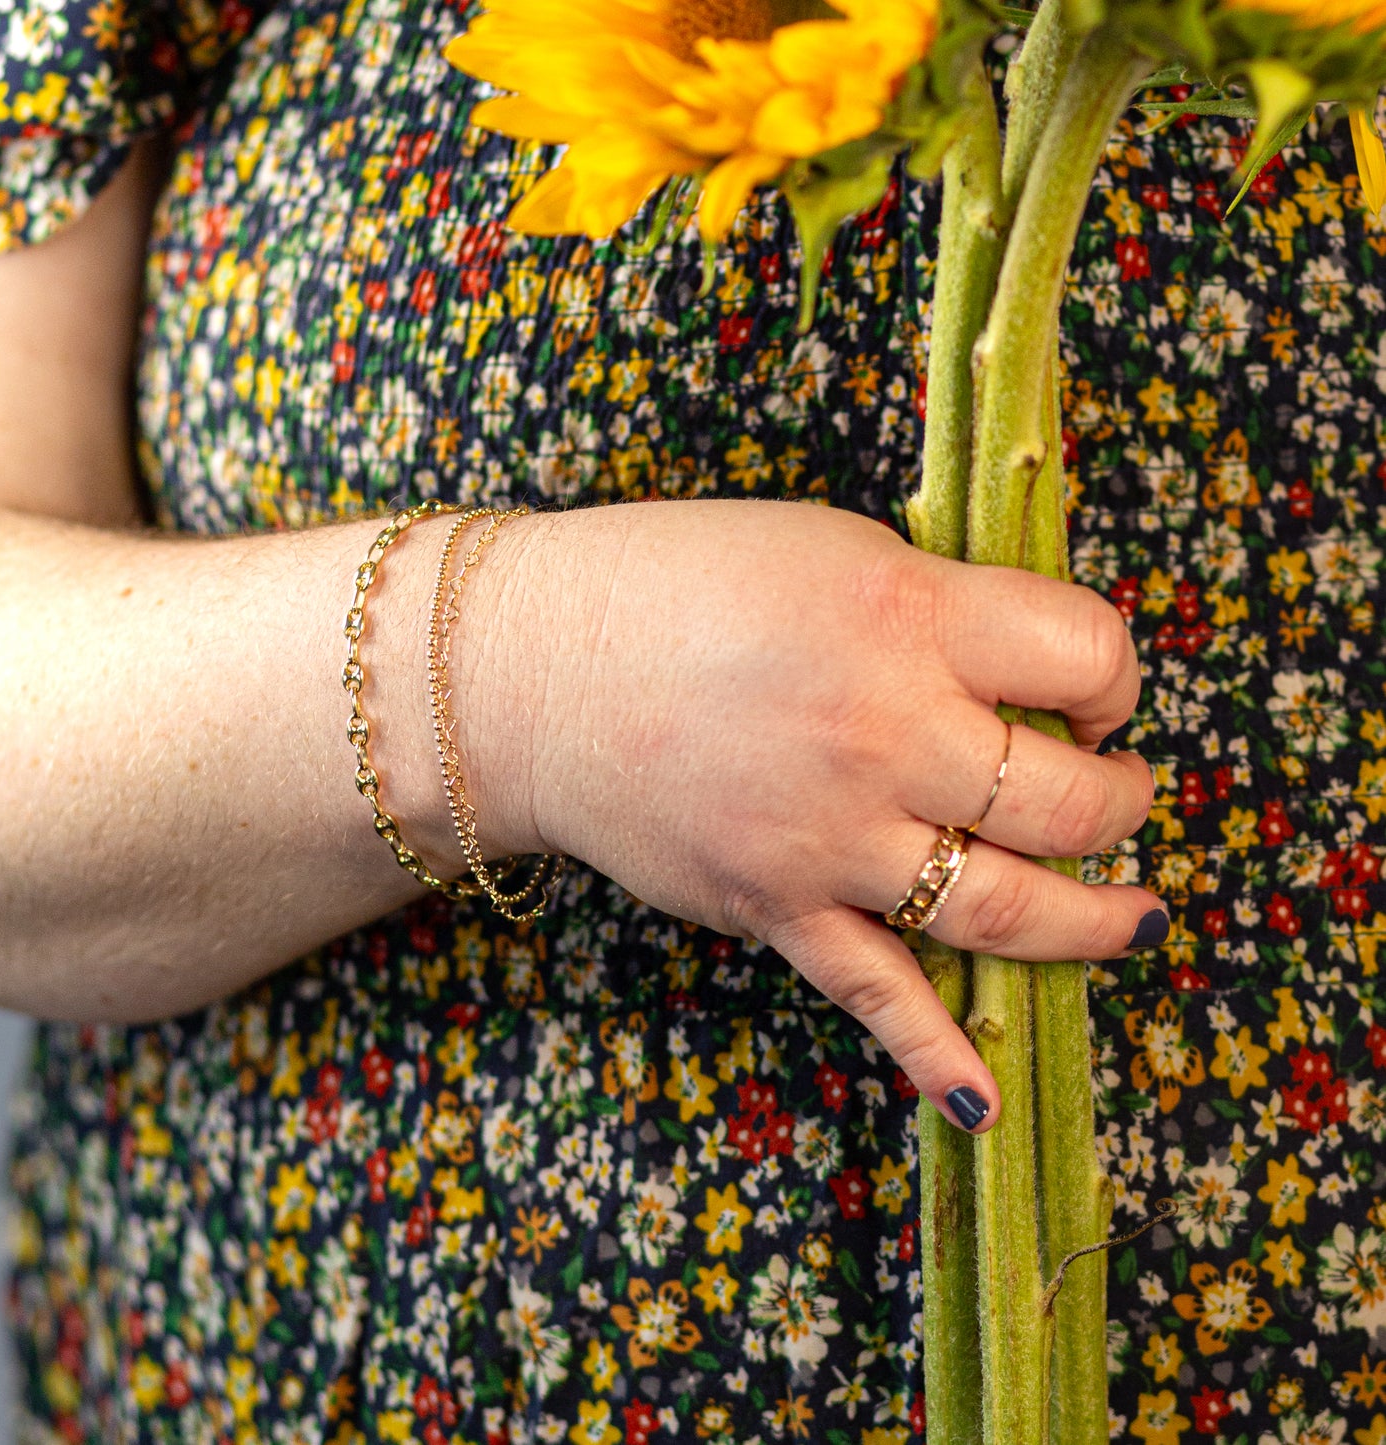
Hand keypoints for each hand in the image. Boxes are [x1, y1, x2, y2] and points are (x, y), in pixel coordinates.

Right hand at [459, 499, 1158, 1132]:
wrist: (530, 671)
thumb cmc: (673, 584)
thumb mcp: (827, 548)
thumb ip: (937, 609)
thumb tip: (1025, 674)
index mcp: (906, 615)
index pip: (1087, 656)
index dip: (1113, 675)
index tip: (1092, 689)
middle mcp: (885, 731)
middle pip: (1071, 798)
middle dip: (1121, 800)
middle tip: (1116, 791)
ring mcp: (831, 835)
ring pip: (1010, 909)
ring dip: (1094, 922)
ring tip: (1134, 917)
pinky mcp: (776, 907)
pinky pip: (875, 992)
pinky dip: (935, 1053)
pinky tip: (984, 1096)